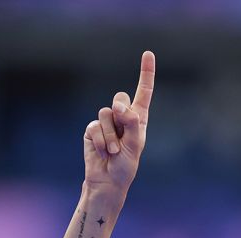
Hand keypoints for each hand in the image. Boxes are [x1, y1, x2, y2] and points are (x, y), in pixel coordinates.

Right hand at [84, 51, 154, 193]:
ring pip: (106, 113)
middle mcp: (122, 117)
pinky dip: (101, 141)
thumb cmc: (126, 166)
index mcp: (139, 119)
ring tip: (114, 151)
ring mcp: (106, 122)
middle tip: (123, 131)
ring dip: (112, 135)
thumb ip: (132, 124)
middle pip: (120, 98)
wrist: (108, 181)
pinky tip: (104, 152)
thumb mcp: (135, 146)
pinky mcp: (92, 129)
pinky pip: (95, 126)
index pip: (144, 92)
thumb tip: (120, 106)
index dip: (146, 73)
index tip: (148, 53)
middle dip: (121, 113)